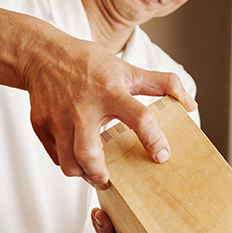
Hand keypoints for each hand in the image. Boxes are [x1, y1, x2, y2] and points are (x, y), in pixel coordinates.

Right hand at [21, 24, 195, 188]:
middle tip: (111, 179)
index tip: (161, 155)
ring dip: (84, 174)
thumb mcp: (128, 69)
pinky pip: (56, 156)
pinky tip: (78, 155)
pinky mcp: (41, 125)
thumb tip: (190, 104)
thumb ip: (163, 84)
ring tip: (95, 172)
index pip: (138, 117)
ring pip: (69, 163)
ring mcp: (57, 117)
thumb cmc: (88, 63)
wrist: (41, 54)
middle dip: (101, 175)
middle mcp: (82, 106)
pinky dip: (69, 162)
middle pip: (89, 155)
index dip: (153, 139)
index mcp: (109, 91)